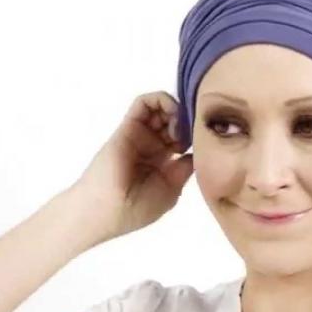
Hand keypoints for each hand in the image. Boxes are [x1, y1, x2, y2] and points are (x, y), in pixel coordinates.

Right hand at [70, 91, 193, 242]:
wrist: (107, 211)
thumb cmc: (137, 208)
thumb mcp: (171, 191)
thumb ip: (185, 169)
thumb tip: (196, 152)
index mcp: (163, 162)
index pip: (185, 138)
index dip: (196, 136)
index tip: (204, 142)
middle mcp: (153, 145)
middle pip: (175, 120)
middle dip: (189, 121)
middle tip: (192, 133)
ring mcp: (141, 134)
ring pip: (161, 107)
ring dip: (177, 109)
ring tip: (179, 126)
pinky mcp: (129, 125)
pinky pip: (144, 102)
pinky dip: (161, 100)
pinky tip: (171, 117)